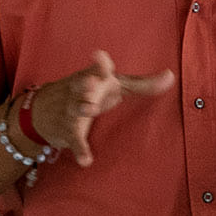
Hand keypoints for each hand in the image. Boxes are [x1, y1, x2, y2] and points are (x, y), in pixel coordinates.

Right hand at [29, 50, 173, 167]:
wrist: (44, 109)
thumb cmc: (92, 92)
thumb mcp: (116, 86)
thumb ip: (143, 84)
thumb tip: (171, 75)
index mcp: (95, 78)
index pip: (98, 68)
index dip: (99, 62)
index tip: (98, 55)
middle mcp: (81, 91)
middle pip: (82, 84)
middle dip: (87, 84)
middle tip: (93, 84)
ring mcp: (72, 110)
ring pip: (75, 109)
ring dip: (81, 108)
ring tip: (88, 110)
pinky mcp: (68, 131)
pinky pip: (74, 141)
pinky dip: (80, 150)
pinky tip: (86, 161)